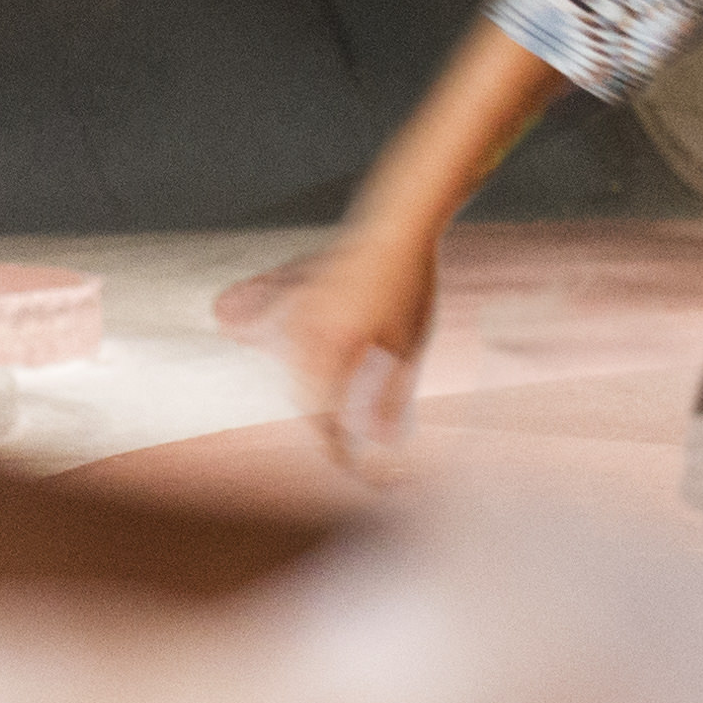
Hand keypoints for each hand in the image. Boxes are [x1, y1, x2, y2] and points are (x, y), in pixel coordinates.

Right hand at [272, 215, 442, 479]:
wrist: (396, 227)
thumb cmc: (409, 285)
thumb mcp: (408, 348)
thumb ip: (390, 398)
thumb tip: (383, 444)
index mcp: (331, 349)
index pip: (326, 420)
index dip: (340, 454)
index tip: (357, 475)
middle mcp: (304, 335)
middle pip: (305, 403)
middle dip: (325, 432)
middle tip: (351, 456)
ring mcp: (297, 318)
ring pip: (296, 380)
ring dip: (314, 405)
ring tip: (340, 424)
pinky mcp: (299, 306)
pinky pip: (292, 354)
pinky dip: (307, 376)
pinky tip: (327, 382)